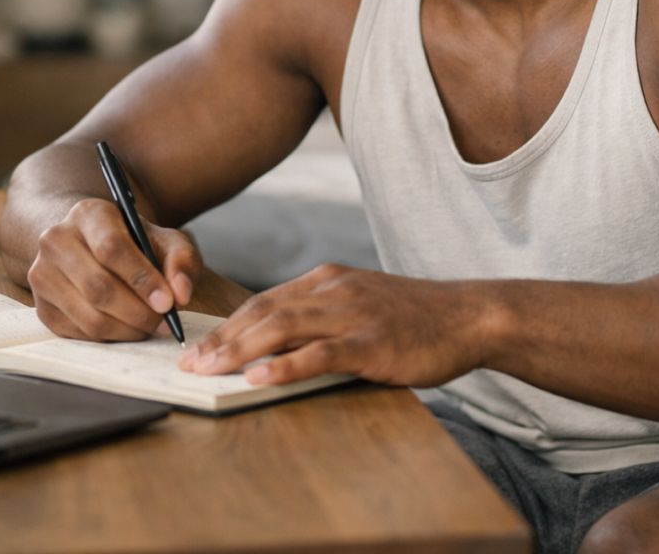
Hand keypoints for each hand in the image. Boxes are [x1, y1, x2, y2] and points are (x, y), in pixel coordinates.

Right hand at [28, 197, 201, 340]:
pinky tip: (126, 327)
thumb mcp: (164, 240)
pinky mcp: (42, 307)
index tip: (168, 303)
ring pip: (89, 317)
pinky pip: (79, 334)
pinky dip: (110, 338)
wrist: (89, 246)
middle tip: (163, 323)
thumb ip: (181, 260)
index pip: (111, 248)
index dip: (142, 279)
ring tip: (148, 326)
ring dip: (127, 330)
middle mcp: (56, 240)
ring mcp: (42, 275)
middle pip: (98, 287)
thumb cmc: (132, 243)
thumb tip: (180, 294)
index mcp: (88, 214)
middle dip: (138, 312)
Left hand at [176, 264, 483, 386]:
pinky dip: (285, 365)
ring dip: (239, 350)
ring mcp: (353, 314)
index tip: (197, 346)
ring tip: (209, 370)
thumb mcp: (361, 305)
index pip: (263, 301)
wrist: (469, 315)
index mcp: (327, 280)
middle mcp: (333, 290)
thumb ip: (322, 317)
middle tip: (189, 363)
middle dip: (221, 339)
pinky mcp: (372, 343)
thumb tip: (278, 345)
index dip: (226, 325)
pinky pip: (320, 353)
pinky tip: (259, 378)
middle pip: (263, 312)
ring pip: (282, 327)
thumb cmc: (415, 318)